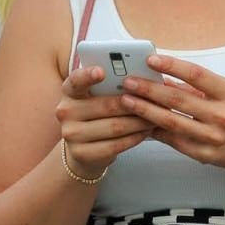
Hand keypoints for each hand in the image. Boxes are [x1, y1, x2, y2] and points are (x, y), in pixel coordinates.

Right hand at [56, 66, 156, 180]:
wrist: (85, 147)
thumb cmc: (100, 113)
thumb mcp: (101, 96)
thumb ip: (114, 85)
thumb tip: (145, 78)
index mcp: (70, 92)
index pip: (76, 80)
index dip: (88, 75)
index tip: (102, 71)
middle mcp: (65, 111)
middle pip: (107, 105)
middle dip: (137, 103)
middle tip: (159, 100)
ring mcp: (71, 134)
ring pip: (115, 126)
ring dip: (141, 122)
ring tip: (158, 117)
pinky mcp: (82, 153)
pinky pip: (116, 144)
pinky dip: (135, 137)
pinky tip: (146, 132)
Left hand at [118, 54, 224, 187]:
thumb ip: (199, 89)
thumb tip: (165, 80)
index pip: (197, 75)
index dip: (173, 66)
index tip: (152, 59)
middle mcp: (222, 115)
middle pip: (178, 100)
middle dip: (149, 89)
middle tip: (129, 82)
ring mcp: (212, 137)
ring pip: (171, 122)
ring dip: (145, 110)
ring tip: (127, 101)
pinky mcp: (203, 154)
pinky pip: (174, 141)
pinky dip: (156, 131)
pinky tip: (141, 124)